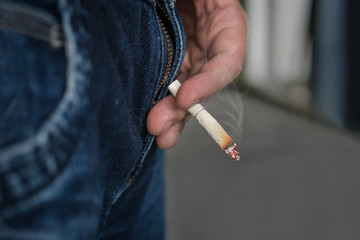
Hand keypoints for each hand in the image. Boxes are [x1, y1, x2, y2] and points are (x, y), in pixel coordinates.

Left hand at [147, 0, 246, 148]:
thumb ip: (204, 0)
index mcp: (224, 20)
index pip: (227, 59)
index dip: (210, 82)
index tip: (186, 98)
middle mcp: (209, 41)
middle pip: (203, 83)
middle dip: (184, 109)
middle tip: (161, 125)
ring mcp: (190, 52)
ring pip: (185, 89)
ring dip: (171, 114)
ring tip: (156, 131)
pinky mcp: (171, 58)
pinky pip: (168, 82)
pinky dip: (160, 100)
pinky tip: (150, 113)